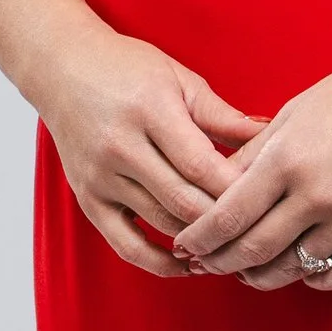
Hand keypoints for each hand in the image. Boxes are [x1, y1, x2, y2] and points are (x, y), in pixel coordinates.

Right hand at [41, 31, 261, 275]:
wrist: (61, 69)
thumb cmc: (126, 68)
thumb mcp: (178, 79)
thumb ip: (222, 116)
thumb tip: (271, 140)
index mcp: (150, 110)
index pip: (200, 165)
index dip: (237, 189)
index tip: (268, 199)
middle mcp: (120, 146)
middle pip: (184, 200)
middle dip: (225, 219)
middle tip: (259, 229)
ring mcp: (101, 177)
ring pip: (162, 223)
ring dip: (201, 239)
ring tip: (235, 244)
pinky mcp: (88, 199)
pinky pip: (126, 245)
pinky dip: (159, 262)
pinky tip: (188, 262)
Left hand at [169, 45, 331, 292]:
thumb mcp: (297, 110)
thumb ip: (254, 151)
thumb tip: (212, 180)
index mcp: (288, 159)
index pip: (227, 216)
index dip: (199, 239)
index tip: (185, 246)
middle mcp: (317, 196)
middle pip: (252, 251)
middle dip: (219, 263)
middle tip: (205, 266)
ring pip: (290, 269)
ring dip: (260, 275)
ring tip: (245, 269)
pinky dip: (308, 279)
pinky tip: (298, 268)